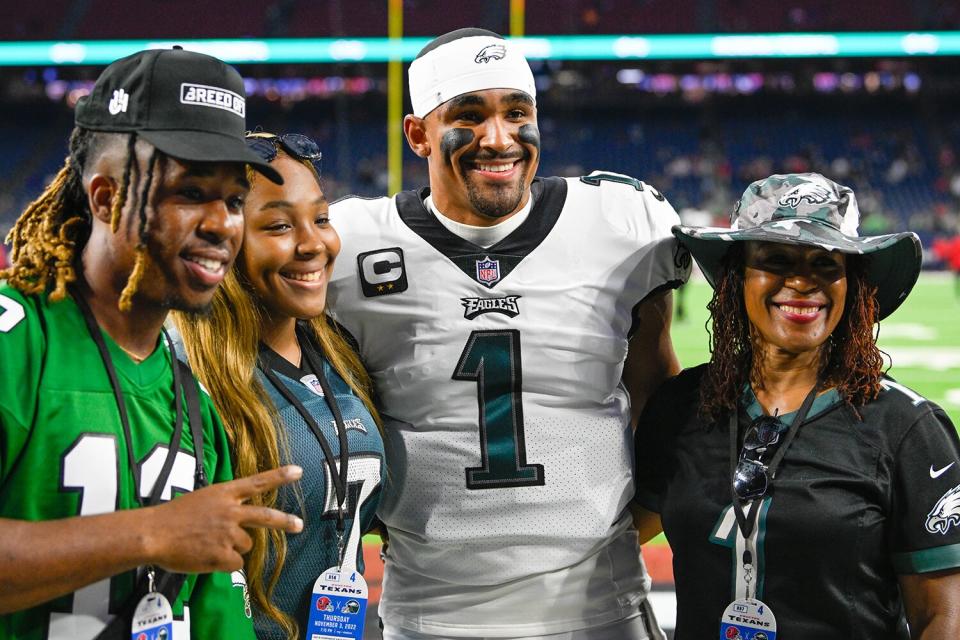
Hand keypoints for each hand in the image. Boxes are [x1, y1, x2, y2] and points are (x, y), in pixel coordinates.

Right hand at [144, 465, 303, 572]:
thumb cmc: (172, 518)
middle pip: (264, 516)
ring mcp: (228, 533)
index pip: (256, 482)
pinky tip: (207, 557)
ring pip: (245, 545)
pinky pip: (235, 563)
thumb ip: (223, 507)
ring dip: (233, 548)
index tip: (298, 471)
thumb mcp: (202, 500)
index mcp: (224, 493)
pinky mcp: (223, 554)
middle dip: (284, 521)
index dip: (279, 476)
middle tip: (299, 525)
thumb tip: (238, 523)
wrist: (152, 533)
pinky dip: (224, 564)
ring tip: (208, 545)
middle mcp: (230, 511)